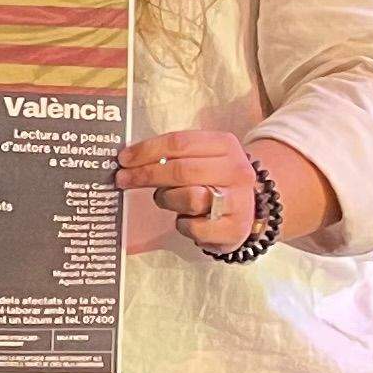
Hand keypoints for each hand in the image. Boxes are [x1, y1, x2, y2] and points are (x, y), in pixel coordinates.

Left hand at [119, 129, 264, 256]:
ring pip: (189, 198)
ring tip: (167, 199)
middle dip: (145, 175)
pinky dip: (182, 224)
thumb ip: (173, 154)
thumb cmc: (213, 180)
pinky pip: (194, 227)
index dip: (147, 150)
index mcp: (225, 145)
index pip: (180, 142)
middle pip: (180, 170)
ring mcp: (239, 201)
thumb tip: (129, 158)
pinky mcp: (234, 229)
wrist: (248, 209)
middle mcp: (236, 170)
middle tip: (123, 179)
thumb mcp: (201, 158)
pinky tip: (187, 219)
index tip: (124, 159)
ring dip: (167, 199)